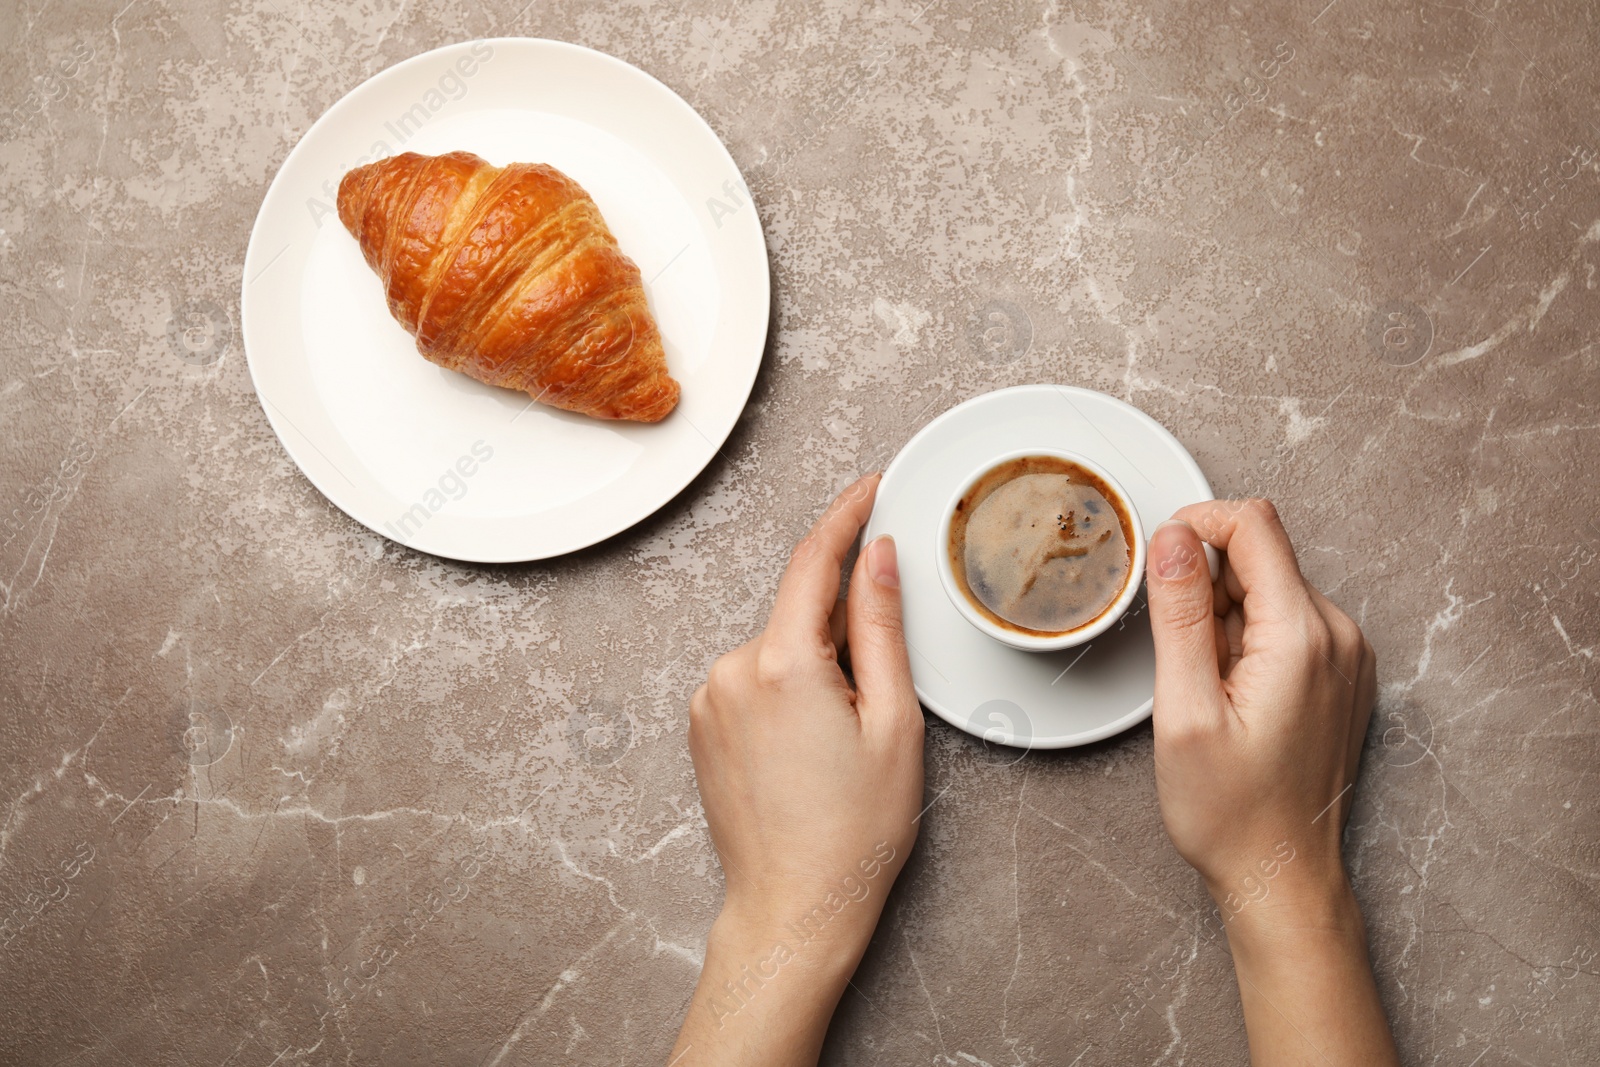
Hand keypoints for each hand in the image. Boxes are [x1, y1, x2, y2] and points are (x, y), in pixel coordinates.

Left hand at [669, 474, 924, 1065]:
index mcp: (782, 663)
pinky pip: (755, 679)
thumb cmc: (852, 831)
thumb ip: (880, 626)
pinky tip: (811, 746)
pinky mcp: (701, 724)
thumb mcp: (892, 722)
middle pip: (799, 611)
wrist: (793, 906)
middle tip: (879, 696)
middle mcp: (731, 671)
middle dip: (844, 627)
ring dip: (817, 665)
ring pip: (778, 647)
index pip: (813, 560)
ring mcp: (708, 699)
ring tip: (844, 741)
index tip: (871, 485)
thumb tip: (877, 556)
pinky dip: (789, 688)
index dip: (846, 514)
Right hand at [1146, 498, 1397, 1065]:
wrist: (1281, 873)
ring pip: (1271, 589)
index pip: (1254, 524)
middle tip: (1184, 660)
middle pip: (1261, 555)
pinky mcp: (1342, 673)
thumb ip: (1181, 612)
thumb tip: (1174, 536)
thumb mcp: (1185, 709)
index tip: (1160, 559)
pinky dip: (1249, 641)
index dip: (1196, 524)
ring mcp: (1347, 655)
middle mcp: (1338, 635)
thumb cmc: (1231, 810)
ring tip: (1210, 688)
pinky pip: (1286, 623)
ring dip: (1226, 618)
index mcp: (1301, 636)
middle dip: (1207, 586)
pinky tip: (1235, 695)